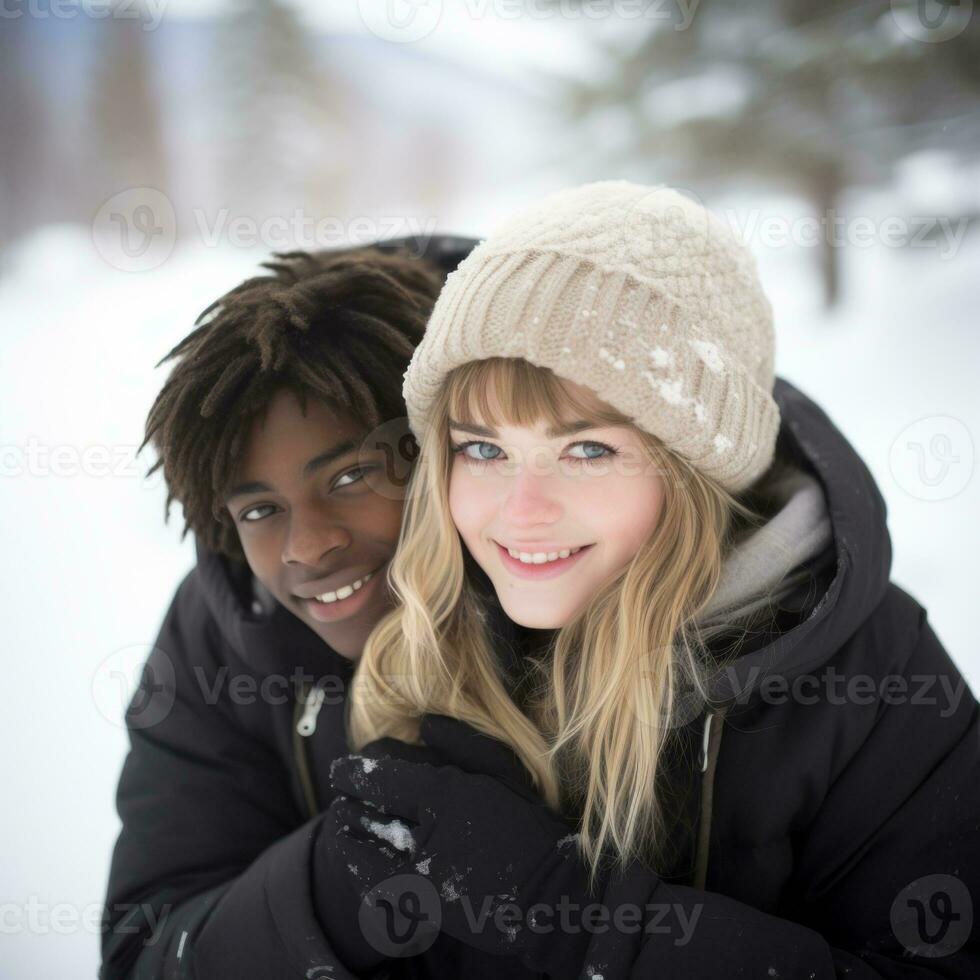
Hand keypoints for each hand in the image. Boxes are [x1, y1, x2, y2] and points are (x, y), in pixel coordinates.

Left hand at [325, 714, 609, 977]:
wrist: (547, 896)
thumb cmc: (529, 827)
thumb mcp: (505, 771)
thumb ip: (465, 742)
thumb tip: (425, 723)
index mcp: (445, 796)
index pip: (383, 778)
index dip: (354, 771)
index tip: (340, 768)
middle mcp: (426, 835)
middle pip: (367, 812)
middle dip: (349, 801)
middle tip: (341, 793)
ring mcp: (420, 876)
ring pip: (365, 850)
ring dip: (349, 833)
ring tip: (341, 822)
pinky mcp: (421, 907)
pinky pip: (375, 887)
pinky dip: (359, 870)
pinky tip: (357, 858)